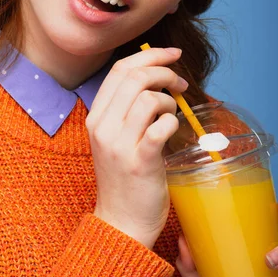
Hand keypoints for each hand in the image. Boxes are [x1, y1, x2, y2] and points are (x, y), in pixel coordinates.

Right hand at [86, 46, 187, 249]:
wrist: (121, 221)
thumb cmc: (124, 177)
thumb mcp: (115, 138)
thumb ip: (127, 109)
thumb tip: (157, 78)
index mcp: (96, 117)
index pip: (119, 70)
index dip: (149, 56)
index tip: (172, 54)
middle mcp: (102, 127)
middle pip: (135, 78)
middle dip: (165, 72)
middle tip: (181, 84)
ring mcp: (119, 145)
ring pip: (149, 99)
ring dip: (169, 101)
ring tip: (173, 115)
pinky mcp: (139, 162)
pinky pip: (160, 127)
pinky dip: (172, 122)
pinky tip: (173, 130)